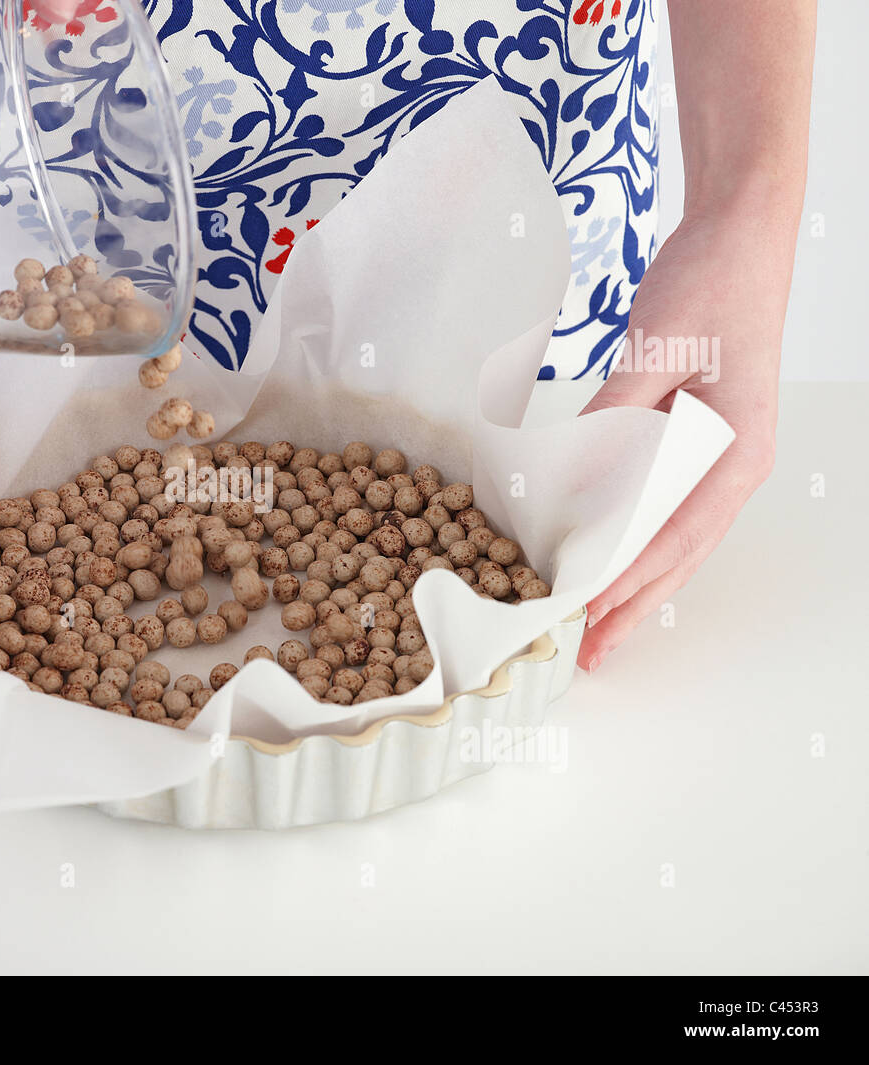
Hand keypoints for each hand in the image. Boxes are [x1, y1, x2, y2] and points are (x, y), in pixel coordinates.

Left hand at [577, 207, 791, 670]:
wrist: (739, 230)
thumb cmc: (711, 284)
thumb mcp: (655, 351)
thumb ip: (612, 419)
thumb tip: (569, 483)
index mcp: (737, 451)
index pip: (672, 536)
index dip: (626, 580)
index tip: (584, 616)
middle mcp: (733, 462)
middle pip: (679, 552)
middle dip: (634, 604)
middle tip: (592, 653)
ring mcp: (717, 451)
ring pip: (671, 534)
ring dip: (633, 578)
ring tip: (597, 623)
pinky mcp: (692, 434)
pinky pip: (661, 500)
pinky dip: (631, 533)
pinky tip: (606, 554)